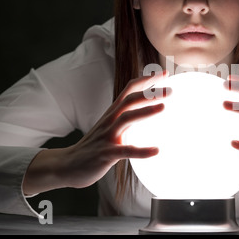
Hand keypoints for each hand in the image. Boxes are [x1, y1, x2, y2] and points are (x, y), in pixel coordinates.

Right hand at [23, 71, 170, 194]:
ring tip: (164, 108)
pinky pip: (125, 151)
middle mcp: (109, 120)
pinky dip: (141, 151)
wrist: (67, 165)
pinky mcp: (105, 154)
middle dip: (149, 93)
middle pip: (129, 100)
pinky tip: (157, 150)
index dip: (146, 80)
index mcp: (112, 113)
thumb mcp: (110, 127)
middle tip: (170, 90)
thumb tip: (146, 113)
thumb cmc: (94, 146)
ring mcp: (107, 136)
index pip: (129, 90)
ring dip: (145, 112)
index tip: (164, 74)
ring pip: (126, 119)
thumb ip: (126, 119)